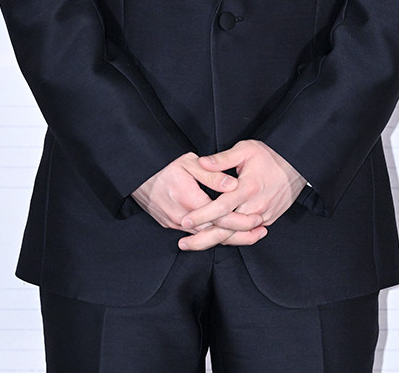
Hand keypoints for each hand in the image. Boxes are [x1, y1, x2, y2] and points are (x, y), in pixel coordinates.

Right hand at [132, 152, 266, 246]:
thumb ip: (213, 174)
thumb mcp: (189, 162)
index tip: (258, 219)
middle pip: (216, 233)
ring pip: (206, 237)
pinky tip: (226, 231)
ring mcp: (173, 223)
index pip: (220, 217)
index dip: (241, 220)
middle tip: (261, 230)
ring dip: (228, 236)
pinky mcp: (169, 224)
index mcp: (189, 200)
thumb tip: (233, 184)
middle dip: (240, 234)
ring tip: (251, 234)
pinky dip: (212, 234)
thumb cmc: (164, 163)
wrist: (137, 172)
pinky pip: (195, 234)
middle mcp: (181, 217)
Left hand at [177, 140, 306, 251]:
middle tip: (182, 243)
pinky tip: (216, 239)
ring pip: (236, 235)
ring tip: (194, 244)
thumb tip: (202, 162)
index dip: (202, 215)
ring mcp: (263, 215)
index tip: (185, 221)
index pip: (221, 207)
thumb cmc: (270, 155)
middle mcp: (255, 206)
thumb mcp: (245, 149)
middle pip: (227, 229)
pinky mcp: (268, 220)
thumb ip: (222, 159)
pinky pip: (247, 234)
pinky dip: (231, 238)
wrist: (297, 165)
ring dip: (215, 241)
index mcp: (247, 188)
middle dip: (203, 238)